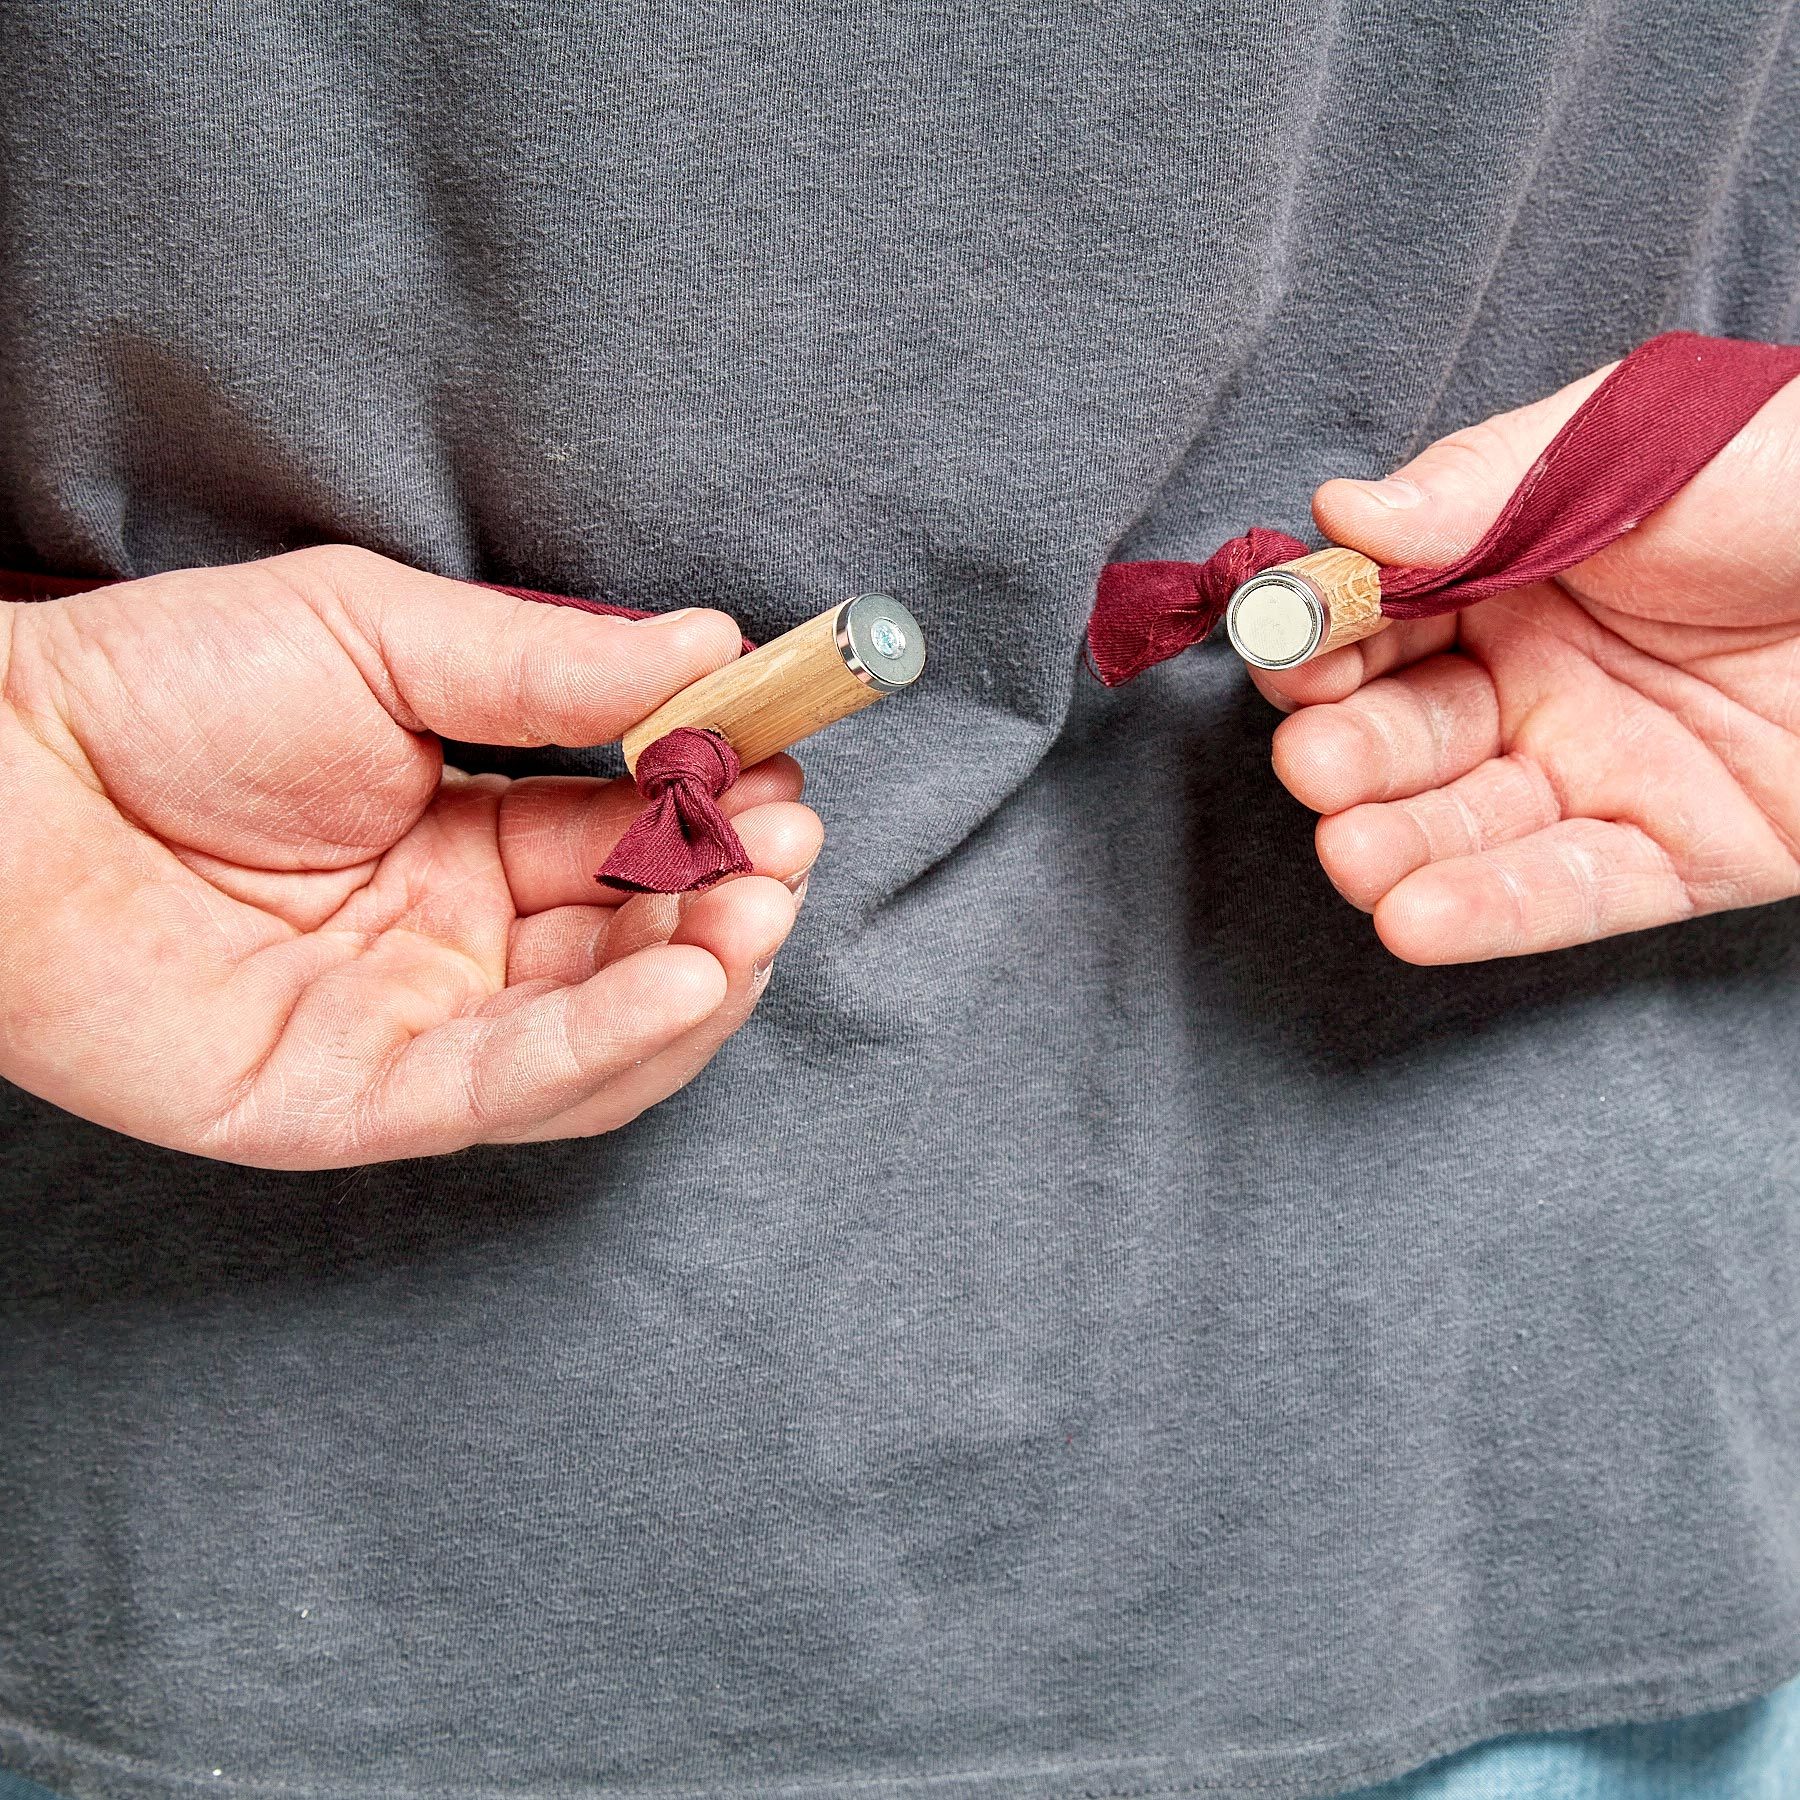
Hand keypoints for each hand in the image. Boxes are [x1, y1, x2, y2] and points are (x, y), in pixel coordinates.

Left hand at [0, 547, 820, 1166]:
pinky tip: (682, 978)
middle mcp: (460, 943)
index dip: (720, 815)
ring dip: (699, 983)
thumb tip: (718, 647)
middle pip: (642, 953)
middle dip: (732, 905)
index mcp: (474, 835)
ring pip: (604, 1043)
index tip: (784, 771)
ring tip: (752, 910)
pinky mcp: (357, 1099)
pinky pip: (509, 1089)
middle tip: (782, 850)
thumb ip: (552, 668)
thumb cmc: (160, 687)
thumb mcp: (384, 638)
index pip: (636, 843)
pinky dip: (608, 1045)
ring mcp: (416, 1027)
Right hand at [1251, 360, 1799, 962]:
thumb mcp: (1638, 445)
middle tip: (1318, 763)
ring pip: (1465, 828)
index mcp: (1513, 574)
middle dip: (1345, 753)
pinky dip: (1488, 912)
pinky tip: (1413, 917)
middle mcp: (1539, 679)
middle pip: (1401, 733)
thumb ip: (1482, 486)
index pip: (1379, 617)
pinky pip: (1569, 894)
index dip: (1322, 635)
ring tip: (1355, 855)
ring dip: (1392, 848)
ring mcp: (1602, 773)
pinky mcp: (1678, 856)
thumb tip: (1338, 513)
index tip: (1285, 646)